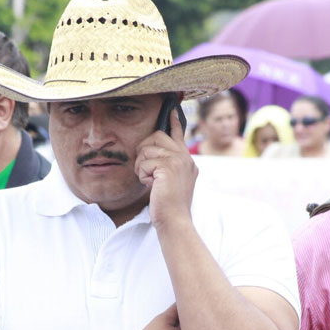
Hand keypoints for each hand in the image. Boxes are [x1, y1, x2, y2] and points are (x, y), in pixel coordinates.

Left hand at [134, 107, 197, 229]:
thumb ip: (166, 166)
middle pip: (157, 136)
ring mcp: (178, 160)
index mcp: (187, 160)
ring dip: (142, 166)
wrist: (174, 220)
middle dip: (144, 149)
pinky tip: (151, 185)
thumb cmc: (169, 205)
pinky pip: (144, 162)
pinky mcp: (168, 167)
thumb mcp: (170, 181)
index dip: (173, 121)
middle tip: (145, 168)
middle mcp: (185, 157)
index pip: (179, 134)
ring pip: (147, 149)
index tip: (171, 109)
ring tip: (150, 181)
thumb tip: (149, 153)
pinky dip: (142, 175)